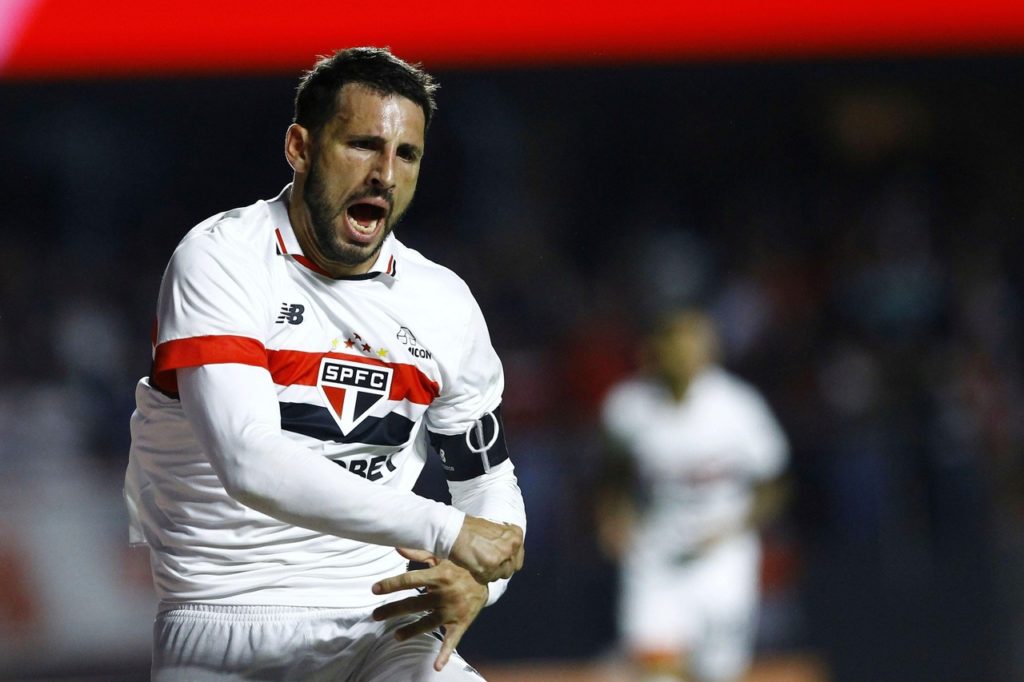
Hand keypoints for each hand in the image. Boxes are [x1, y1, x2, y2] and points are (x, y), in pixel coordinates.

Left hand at [372, 548, 487, 670]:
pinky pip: (452, 640)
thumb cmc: (460, 565)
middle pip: (414, 604)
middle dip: (392, 610)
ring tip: (396, 635)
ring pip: (427, 622)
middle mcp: (444, 594)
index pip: (410, 580)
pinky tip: (437, 665)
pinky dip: (445, 654)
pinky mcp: (461, 623)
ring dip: (411, 630)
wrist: (490, 577)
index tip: (375, 589)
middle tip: (375, 615)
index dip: (391, 584)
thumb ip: (419, 553)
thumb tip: (398, 546)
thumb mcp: (442, 556)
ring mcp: (452, 611)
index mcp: (439, 575)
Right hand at [449, 516, 523, 583]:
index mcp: (516, 535)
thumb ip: (504, 542)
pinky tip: (472, 564)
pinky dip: (478, 575)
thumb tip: (508, 555)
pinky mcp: (489, 569)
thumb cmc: (470, 528)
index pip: (518, 558)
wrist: (453, 530)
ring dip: (489, 572)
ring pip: (499, 576)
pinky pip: (486, 580)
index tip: (496, 558)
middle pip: (510, 568)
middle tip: (485, 560)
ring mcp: (501, 558)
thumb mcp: (495, 529)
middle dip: (498, 568)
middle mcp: (512, 547)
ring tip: (477, 560)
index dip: (505, 560)